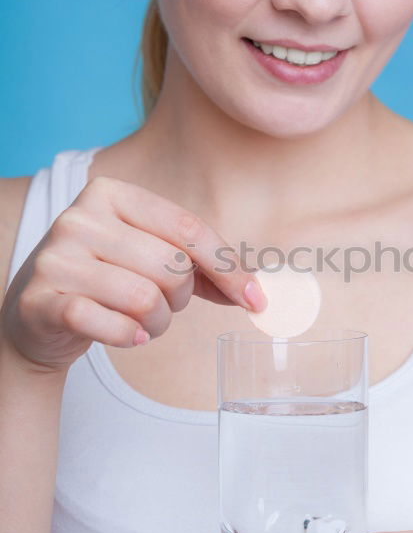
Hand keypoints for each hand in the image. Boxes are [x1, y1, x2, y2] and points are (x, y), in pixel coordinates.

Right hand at [0, 175, 265, 374]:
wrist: (37, 313)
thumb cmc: (105, 280)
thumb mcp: (149, 257)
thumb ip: (199, 266)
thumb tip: (255, 292)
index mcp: (111, 194)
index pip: (187, 228)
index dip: (228, 268)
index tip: (255, 299)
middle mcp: (80, 218)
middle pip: (171, 265)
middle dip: (180, 299)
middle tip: (162, 306)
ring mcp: (57, 258)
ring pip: (145, 298)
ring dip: (158, 323)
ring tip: (143, 323)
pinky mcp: (42, 301)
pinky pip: (112, 325)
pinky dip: (129, 338)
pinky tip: (127, 335)